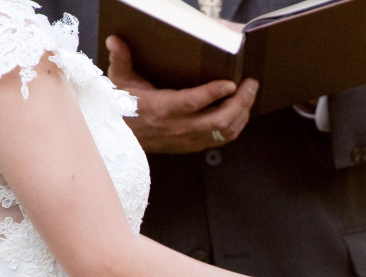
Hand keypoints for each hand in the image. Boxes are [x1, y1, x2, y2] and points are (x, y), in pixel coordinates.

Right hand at [105, 36, 257, 153]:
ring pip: (225, 132)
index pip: (192, 103)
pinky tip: (241, 110)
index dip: (213, 93)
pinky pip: (222, 139)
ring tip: (249, 94)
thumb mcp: (119, 81)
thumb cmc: (123, 105)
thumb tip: (114, 40)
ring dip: (242, 113)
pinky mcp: (193, 146)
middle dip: (241, 102)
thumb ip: (121, 59)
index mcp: (161, 109)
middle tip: (250, 84)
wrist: (120, 138)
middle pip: (219, 121)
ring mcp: (188, 140)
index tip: (230, 82)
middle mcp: (178, 128)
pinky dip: (236, 125)